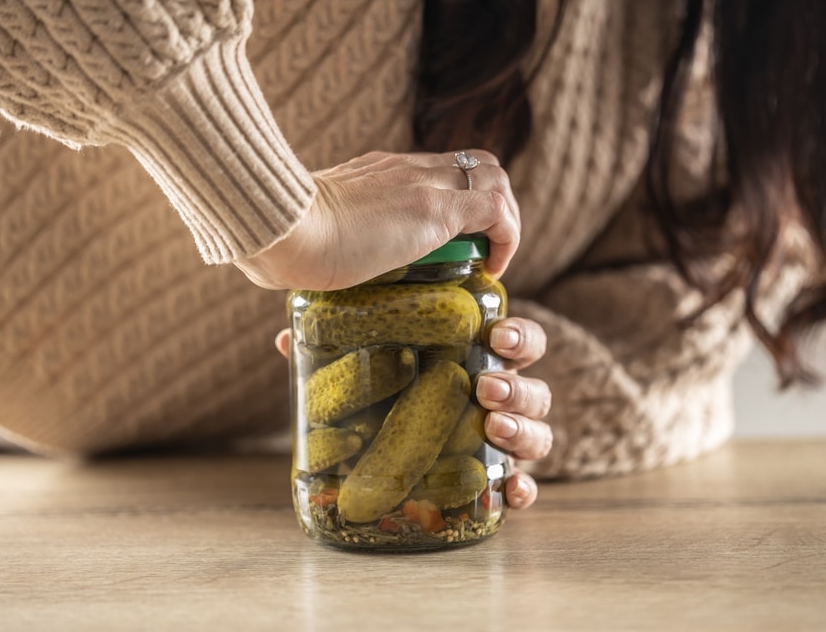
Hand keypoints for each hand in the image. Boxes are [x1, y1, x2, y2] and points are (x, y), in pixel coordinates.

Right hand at [236, 150, 519, 290]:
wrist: (279, 229)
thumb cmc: (280, 242)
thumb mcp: (311, 236)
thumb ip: (318, 247)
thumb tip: (297, 290)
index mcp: (378, 172)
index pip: (435, 167)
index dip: (459, 196)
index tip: (454, 242)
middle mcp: (406, 168)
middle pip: (475, 163)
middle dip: (492, 204)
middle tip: (481, 252)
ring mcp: (422, 184)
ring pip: (494, 177)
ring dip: (503, 219)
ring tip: (490, 262)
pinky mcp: (435, 209)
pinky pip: (497, 209)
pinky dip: (507, 237)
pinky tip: (491, 269)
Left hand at [274, 316, 551, 510]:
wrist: (384, 467)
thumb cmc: (389, 399)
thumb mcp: (364, 370)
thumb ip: (334, 351)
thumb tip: (286, 339)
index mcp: (479, 362)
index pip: (518, 342)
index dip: (519, 336)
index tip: (497, 334)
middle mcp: (500, 402)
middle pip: (535, 388)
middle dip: (516, 387)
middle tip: (485, 387)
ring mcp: (501, 443)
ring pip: (539, 433)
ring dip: (523, 429)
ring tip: (492, 427)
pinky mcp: (494, 482)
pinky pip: (523, 486)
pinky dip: (524, 489)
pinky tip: (511, 491)